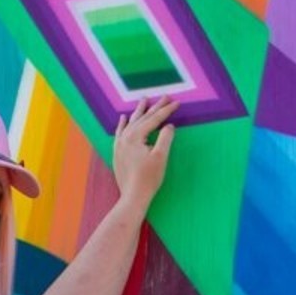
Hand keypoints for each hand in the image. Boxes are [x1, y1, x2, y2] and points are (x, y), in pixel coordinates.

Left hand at [113, 96, 178, 212]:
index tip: (177, 102)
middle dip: (155, 107)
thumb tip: (169, 126)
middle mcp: (125, 137)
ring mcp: (119, 145)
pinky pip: (120, 133)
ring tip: (144, 100)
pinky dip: (122, 124)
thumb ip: (165, 137)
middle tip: (165, 97)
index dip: (167, 110)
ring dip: (139, 111)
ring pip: (131, 123)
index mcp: (135, 136)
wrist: (133, 197)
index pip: (154, 119)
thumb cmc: (148, 179)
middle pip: (142, 118)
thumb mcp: (161, 156)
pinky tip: (123, 118)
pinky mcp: (117, 153)